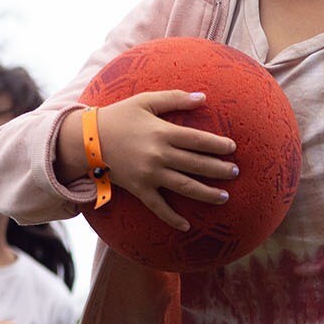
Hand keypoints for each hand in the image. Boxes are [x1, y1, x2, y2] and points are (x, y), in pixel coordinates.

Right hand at [89, 91, 236, 233]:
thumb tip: (203, 97)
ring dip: (206, 194)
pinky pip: (158, 207)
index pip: (198, 140)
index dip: (218, 145)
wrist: (88, 139)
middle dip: (219, 170)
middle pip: (196, 164)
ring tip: (224, 197)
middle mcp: (159, 155)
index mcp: (162, 132)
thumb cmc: (119, 116)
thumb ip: (174, 98)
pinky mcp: (139, 189)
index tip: (232, 148)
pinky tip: (186, 226)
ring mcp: (149, 175)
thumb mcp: (145, 101)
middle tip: (236, 173)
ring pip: (184, 187)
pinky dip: (172, 218)